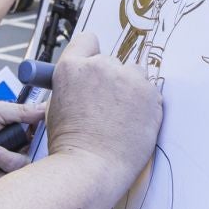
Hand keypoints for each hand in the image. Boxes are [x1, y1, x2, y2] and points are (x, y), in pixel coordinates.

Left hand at [0, 101, 47, 190]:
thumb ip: (22, 111)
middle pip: (36, 154)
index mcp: (15, 129)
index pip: (39, 132)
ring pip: (23, 169)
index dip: (41, 134)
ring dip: (4, 160)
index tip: (36, 132)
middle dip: (16, 150)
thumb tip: (46, 107)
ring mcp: (7, 166)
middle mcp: (14, 147)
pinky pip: (10, 184)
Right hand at [42, 34, 162, 186]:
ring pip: (134, 73)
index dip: (90, 55)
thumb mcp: (58, 107)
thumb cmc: (72, 145)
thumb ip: (73, 86)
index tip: (94, 69)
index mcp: (71, 67)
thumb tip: (86, 82)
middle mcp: (99, 66)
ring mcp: (126, 78)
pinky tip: (134, 123)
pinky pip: (150, 91)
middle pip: (111, 61)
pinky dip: (145, 104)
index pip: (87, 40)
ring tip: (122, 116)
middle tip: (107, 107)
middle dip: (111, 79)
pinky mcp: (149, 93)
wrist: (91, 168)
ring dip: (130, 88)